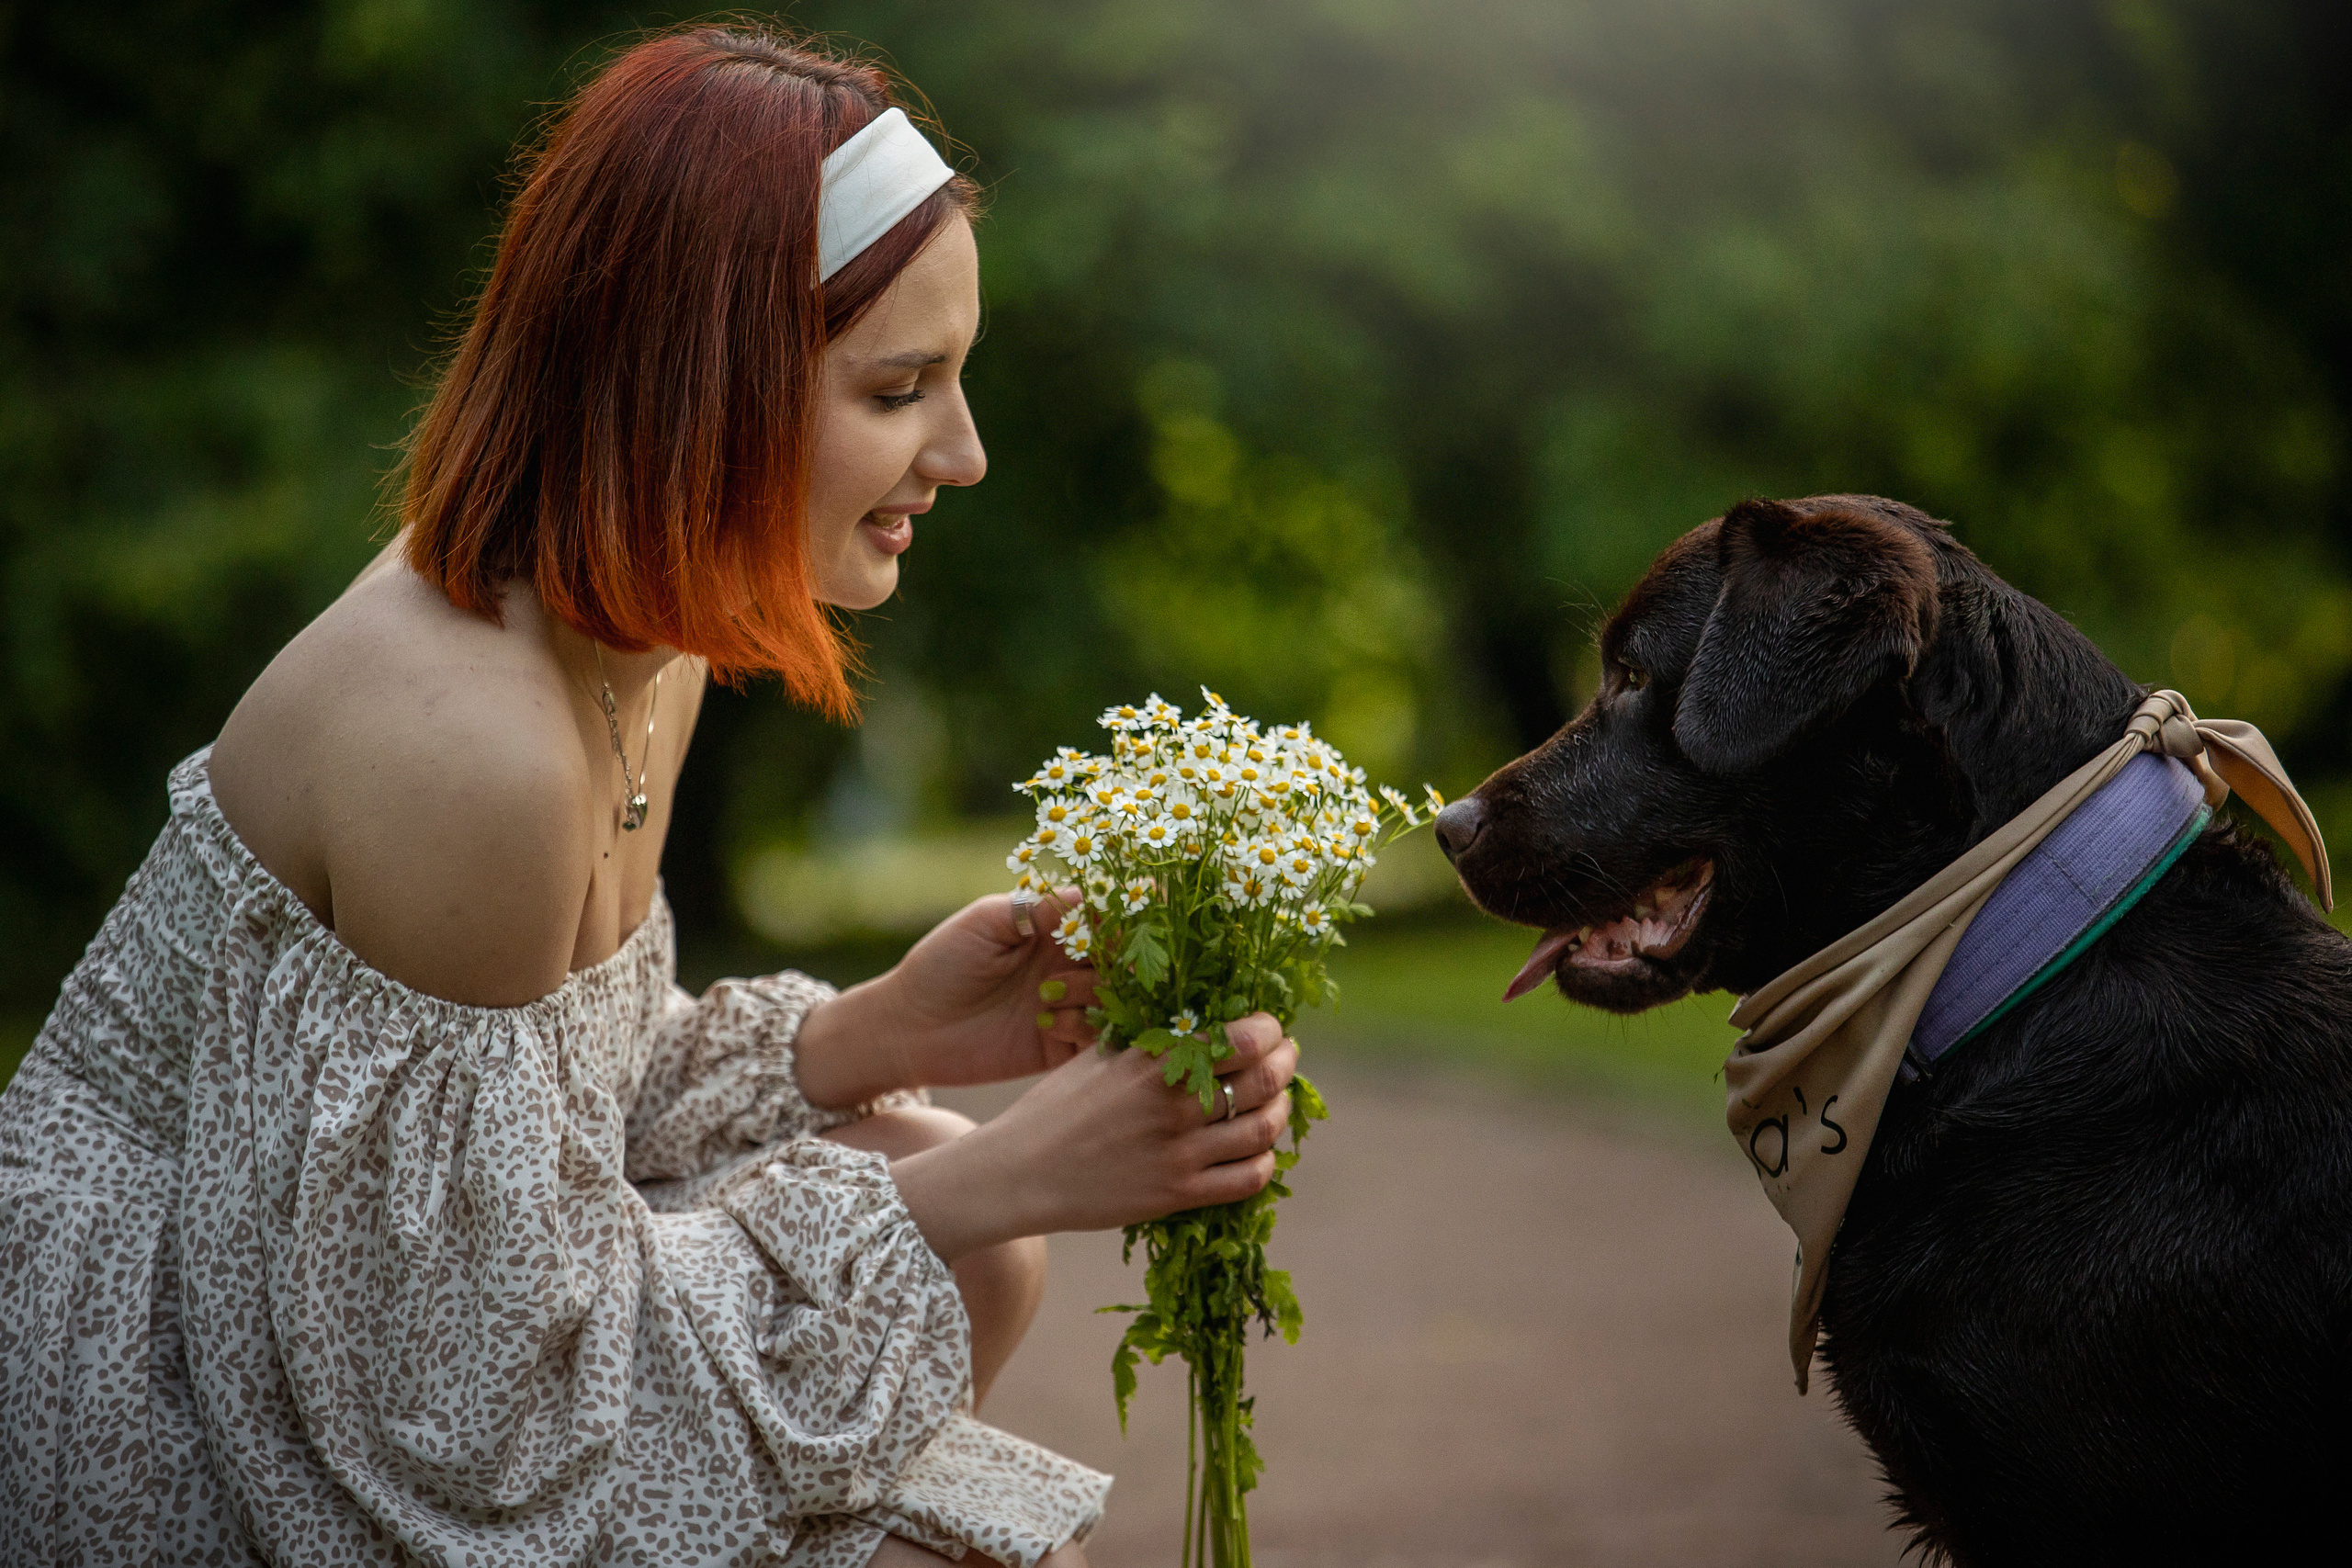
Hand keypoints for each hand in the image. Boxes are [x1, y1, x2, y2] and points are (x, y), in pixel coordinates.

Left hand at [795, 890, 1096, 1106]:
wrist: (909, 1028)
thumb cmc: (939, 964)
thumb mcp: (983, 924)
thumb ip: (1033, 908)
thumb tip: (1086, 892)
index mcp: (1051, 930)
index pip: (1102, 918)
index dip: (1116, 916)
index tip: (1115, 919)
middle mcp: (1067, 966)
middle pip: (1118, 958)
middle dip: (1114, 957)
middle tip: (1094, 960)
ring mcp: (1067, 1007)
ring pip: (1114, 998)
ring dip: (1093, 991)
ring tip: (1049, 993)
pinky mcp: (1059, 1047)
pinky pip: (1096, 1038)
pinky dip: (1084, 1027)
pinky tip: (1049, 1021)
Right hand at [890, 1013, 1300, 1260]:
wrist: (1018, 1173)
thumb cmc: (1055, 1108)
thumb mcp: (1097, 1056)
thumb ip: (1147, 1039)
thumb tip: (1195, 1018)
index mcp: (1153, 1060)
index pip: (1241, 1037)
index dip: (1269, 1029)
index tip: (1269, 1027)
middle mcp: (1173, 1104)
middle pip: (1263, 1079)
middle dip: (1286, 1063)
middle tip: (1286, 1057)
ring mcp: (1179, 1153)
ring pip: (1263, 1129)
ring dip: (1281, 1110)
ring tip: (1276, 1101)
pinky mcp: (1177, 1195)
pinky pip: (1247, 1179)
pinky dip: (1265, 1161)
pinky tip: (1258, 1149)